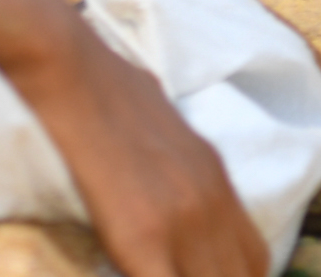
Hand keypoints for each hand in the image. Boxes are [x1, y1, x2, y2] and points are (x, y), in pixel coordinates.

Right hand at [10, 15, 267, 276]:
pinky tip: (131, 274)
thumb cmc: (97, 83)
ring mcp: (183, 218)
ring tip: (159, 275)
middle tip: (180, 274)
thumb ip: (170, 160)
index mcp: (214, 176)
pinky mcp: (144, 235)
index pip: (255, 258)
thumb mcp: (155, 119)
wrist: (65, 65)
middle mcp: (211, 199)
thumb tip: (159, 178)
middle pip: (240, 276)